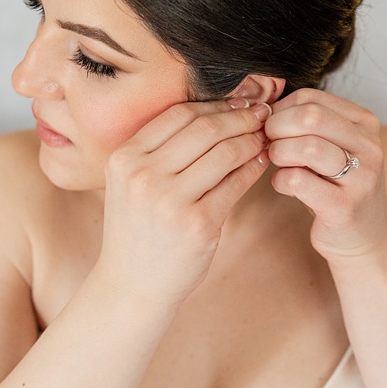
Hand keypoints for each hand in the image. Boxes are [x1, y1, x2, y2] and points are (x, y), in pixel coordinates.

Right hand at [96, 99, 270, 300]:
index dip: (214, 104)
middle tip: (261, 116)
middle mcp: (142, 176)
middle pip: (204, 129)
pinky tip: (261, 163)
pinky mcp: (197, 224)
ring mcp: (169, 201)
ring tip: (263, 139)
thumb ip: (159, 151)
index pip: (177, 114)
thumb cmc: (136, 230)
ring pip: (224, 153)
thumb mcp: (130, 184)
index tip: (237, 103)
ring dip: (251, 141)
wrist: (131, 284)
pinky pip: (235, 184)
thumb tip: (216, 114)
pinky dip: (253, 169)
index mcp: (123, 159)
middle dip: (240, 118)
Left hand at [263, 89, 386, 261]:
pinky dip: (280, 180)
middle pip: (309, 116)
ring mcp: (362, 177)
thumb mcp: (329, 146)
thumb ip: (305, 124)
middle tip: (269, 144)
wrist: (363, 236)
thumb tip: (262, 107)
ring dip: (278, 153)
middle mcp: (369, 145)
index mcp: (364, 123)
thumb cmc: (336, 185)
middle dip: (276, 128)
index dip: (279, 110)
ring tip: (277, 163)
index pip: (310, 97)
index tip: (272, 128)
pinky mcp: (345, 207)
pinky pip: (298, 181)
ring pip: (306, 146)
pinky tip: (284, 184)